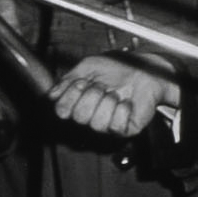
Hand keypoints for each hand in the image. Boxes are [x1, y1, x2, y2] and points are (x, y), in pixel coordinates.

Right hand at [49, 52, 179, 137]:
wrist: (145, 71)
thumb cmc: (118, 68)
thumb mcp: (89, 66)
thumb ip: (68, 79)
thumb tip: (52, 95)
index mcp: (79, 101)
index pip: (61, 110)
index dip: (70, 96)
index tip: (80, 82)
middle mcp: (90, 115)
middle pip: (79, 117)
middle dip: (92, 95)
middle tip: (102, 86)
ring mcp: (107, 124)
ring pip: (96, 123)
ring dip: (108, 101)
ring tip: (116, 93)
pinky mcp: (123, 129)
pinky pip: (115, 125)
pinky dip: (122, 109)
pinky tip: (126, 102)